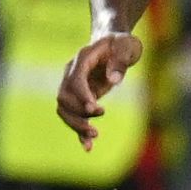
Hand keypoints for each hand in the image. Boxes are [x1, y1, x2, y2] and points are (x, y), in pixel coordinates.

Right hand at [56, 30, 142, 145]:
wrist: (114, 43)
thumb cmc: (121, 43)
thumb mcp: (126, 46)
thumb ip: (120, 61)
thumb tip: (113, 80)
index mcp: (82, 58)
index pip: (75, 80)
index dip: (82, 96)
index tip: (95, 109)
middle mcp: (72, 73)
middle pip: (64, 98)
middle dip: (78, 115)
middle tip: (96, 128)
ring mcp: (73, 85)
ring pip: (64, 109)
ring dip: (76, 125)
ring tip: (94, 137)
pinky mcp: (80, 97)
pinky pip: (74, 115)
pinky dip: (79, 131)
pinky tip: (88, 146)